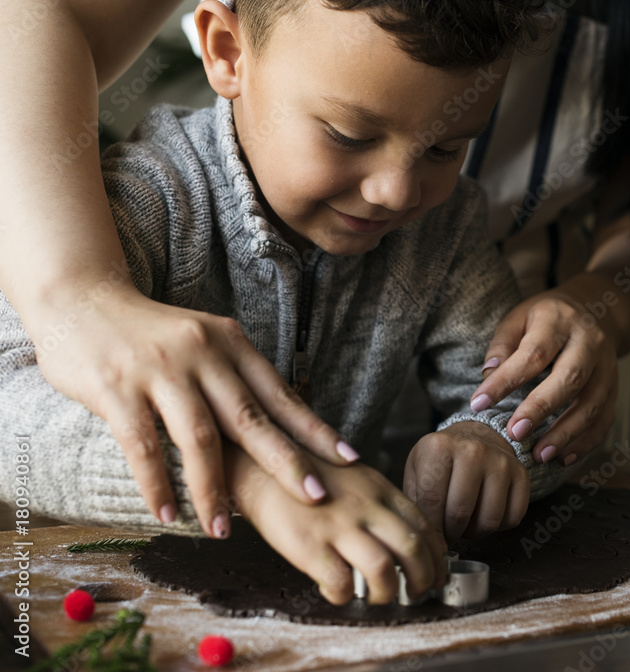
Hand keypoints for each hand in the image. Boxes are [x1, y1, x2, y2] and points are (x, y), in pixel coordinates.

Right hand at [32, 289, 357, 538]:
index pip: (281, 394)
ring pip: (199, 438)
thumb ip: (234, 379)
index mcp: (232, 344)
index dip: (315, 429)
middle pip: (252, 418)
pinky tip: (168, 514)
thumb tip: (278, 427)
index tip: (348, 459)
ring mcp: (160, 370)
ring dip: (213, 491)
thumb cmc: (149, 333)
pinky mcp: (117, 388)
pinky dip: (157, 485)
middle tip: (315, 498)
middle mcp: (203, 353)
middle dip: (286, 462)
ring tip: (222, 530)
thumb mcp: (204, 342)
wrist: (80, 299)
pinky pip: (143, 446)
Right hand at [230, 449, 446, 604]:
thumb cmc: (309, 477)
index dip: (436, 555)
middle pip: (412, 549)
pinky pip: (341, 583)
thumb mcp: (356, 479)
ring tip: (380, 597)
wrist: (259, 466)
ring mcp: (338, 526)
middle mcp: (365, 506)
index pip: (423, 525)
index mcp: (379, 489)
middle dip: (424, 578)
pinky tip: (339, 592)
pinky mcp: (310, 546)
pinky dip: (345, 596)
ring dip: (387, 592)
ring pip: (383, 570)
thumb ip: (383, 503)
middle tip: (419, 592)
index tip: (437, 571)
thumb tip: (413, 537)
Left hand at [403, 422, 529, 542]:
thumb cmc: (443, 459)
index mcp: (439, 447)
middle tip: (448, 533)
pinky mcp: (521, 474)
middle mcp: (473, 451)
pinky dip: (498, 526)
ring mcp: (500, 461)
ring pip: (489, 520)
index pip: (432, 501)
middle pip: (460, 513)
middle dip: (451, 533)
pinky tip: (485, 512)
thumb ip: (417, 503)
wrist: (475, 436)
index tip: (433, 543)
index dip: (431, 530)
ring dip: (475, 532)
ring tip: (466, 521)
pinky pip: (512, 518)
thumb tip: (432, 543)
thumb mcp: (417, 470)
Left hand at [470, 278, 617, 465]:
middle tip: (515, 433)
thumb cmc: (546, 320)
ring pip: (592, 404)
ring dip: (565, 434)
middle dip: (541, 409)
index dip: (506, 380)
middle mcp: (589, 343)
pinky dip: (586, 442)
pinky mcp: (615, 389)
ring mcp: (607, 367)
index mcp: (559, 321)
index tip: (479, 403)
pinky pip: (605, 419)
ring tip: (538, 454)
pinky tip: (563, 457)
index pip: (533, 353)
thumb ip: (503, 344)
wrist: (596, 313)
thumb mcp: (519, 318)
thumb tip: (488, 375)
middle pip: (570, 378)